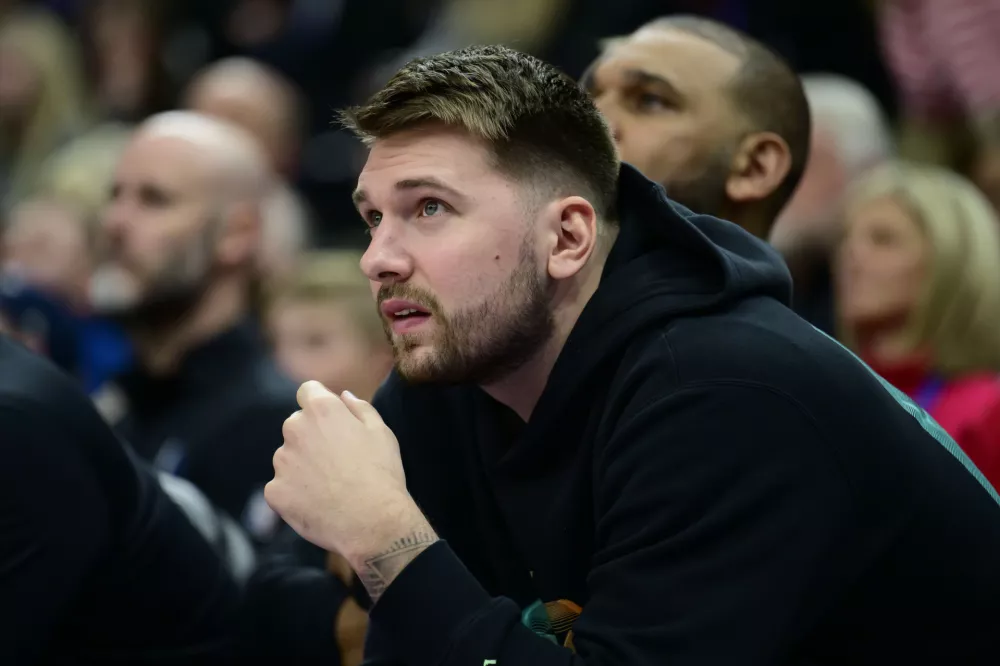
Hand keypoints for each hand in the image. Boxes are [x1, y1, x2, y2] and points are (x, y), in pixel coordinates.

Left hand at [265, 381, 433, 567]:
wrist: (372, 522)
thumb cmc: (381, 474)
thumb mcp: (382, 431)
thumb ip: (359, 407)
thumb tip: (343, 396)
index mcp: (322, 410)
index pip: (308, 391)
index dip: (320, 402)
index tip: (333, 421)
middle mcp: (295, 430)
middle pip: (297, 424)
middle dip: (312, 436)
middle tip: (337, 460)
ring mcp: (282, 462)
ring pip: (288, 456)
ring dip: (302, 465)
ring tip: (329, 486)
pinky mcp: (275, 491)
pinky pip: (282, 486)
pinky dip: (295, 492)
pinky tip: (318, 503)